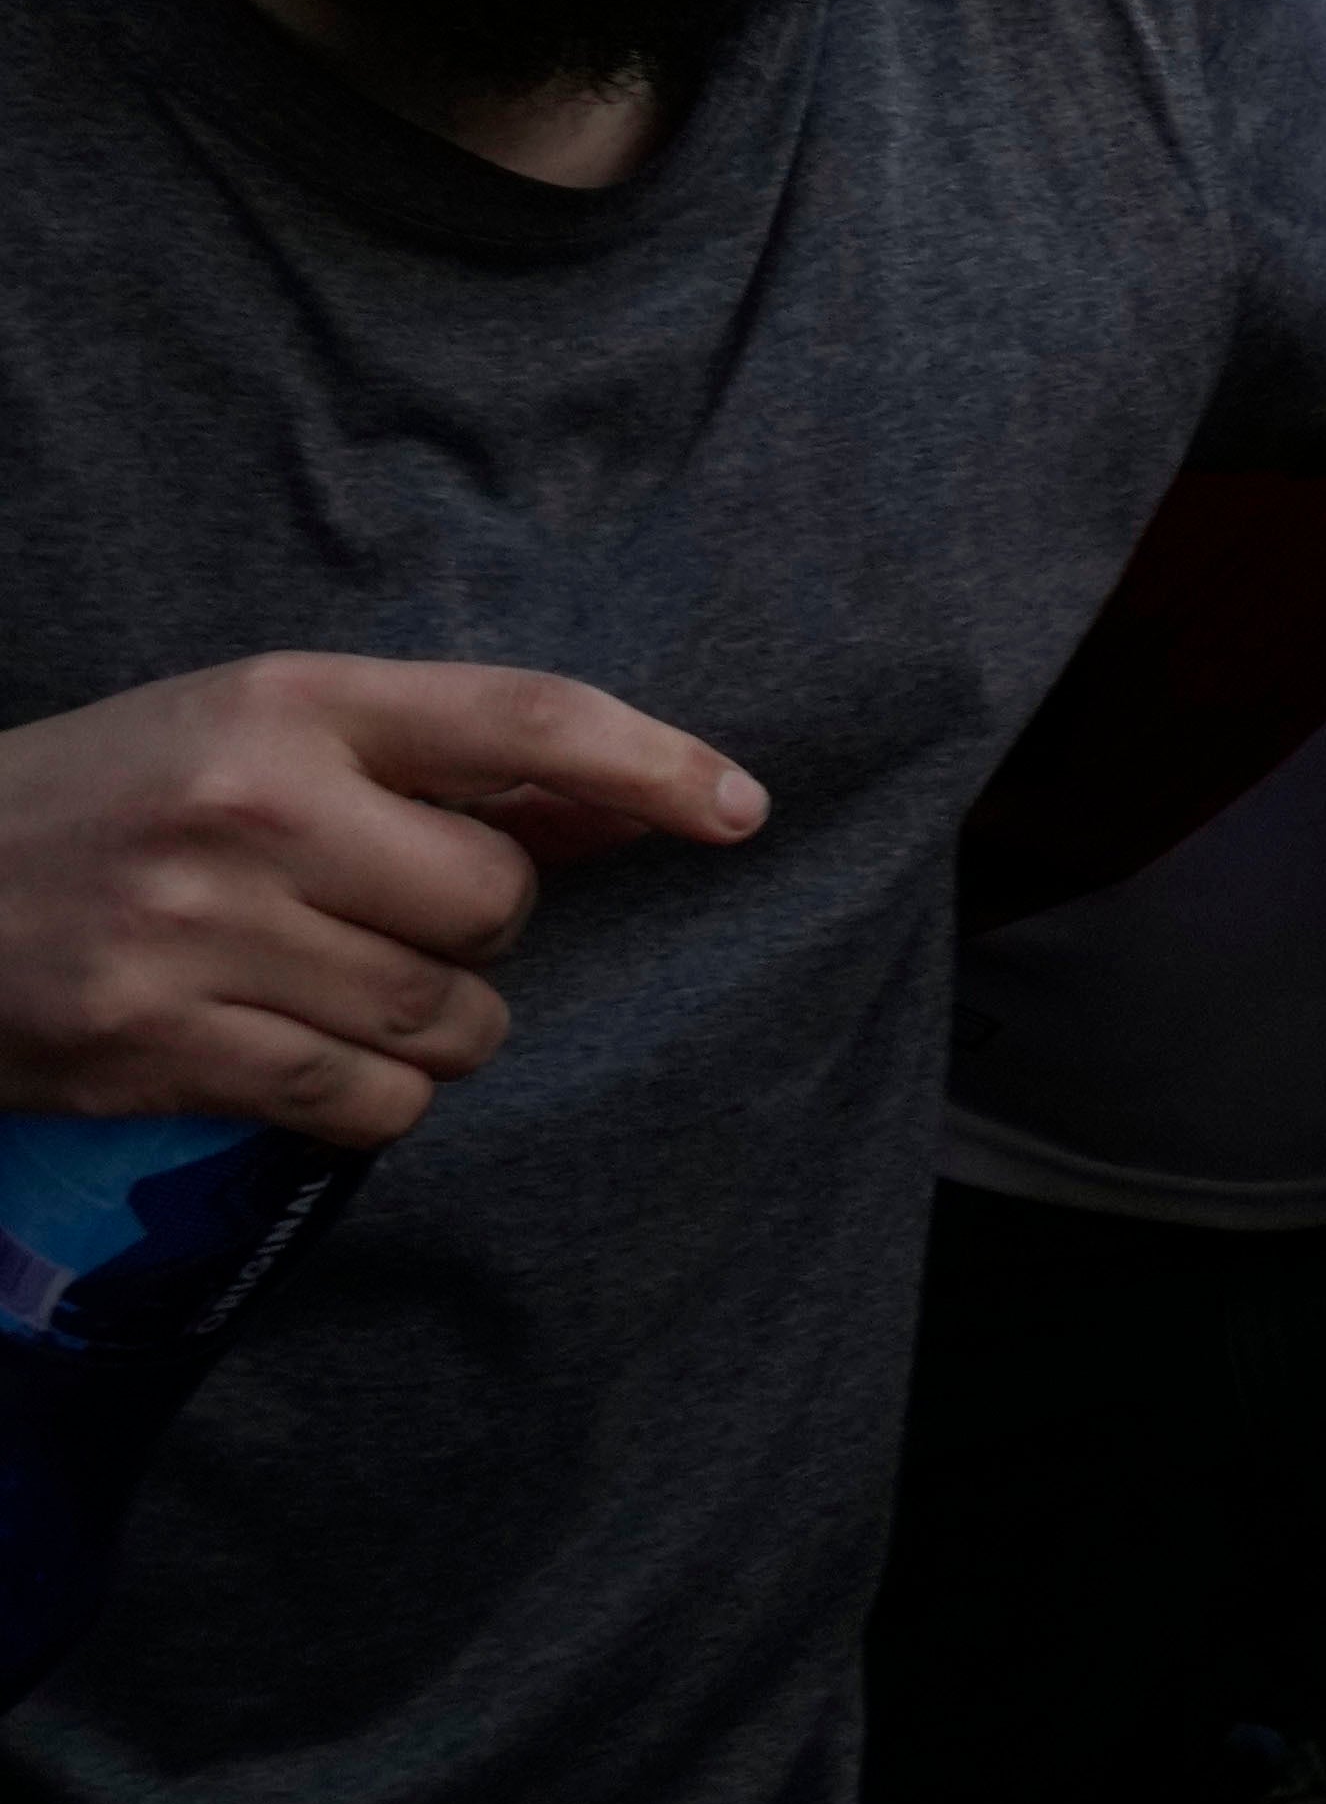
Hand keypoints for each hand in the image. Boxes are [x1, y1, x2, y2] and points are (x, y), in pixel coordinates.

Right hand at [0, 659, 763, 1146]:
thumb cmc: (109, 799)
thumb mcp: (262, 734)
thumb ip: (443, 769)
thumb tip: (633, 809)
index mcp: (289, 702)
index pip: (525, 721)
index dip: (655, 765)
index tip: (738, 810)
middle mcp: (254, 808)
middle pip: (495, 899)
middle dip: (481, 926)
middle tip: (392, 916)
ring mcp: (198, 932)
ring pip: (446, 1013)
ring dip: (444, 1024)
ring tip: (357, 991)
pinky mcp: (155, 1047)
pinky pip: (366, 1101)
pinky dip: (382, 1099)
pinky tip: (323, 1062)